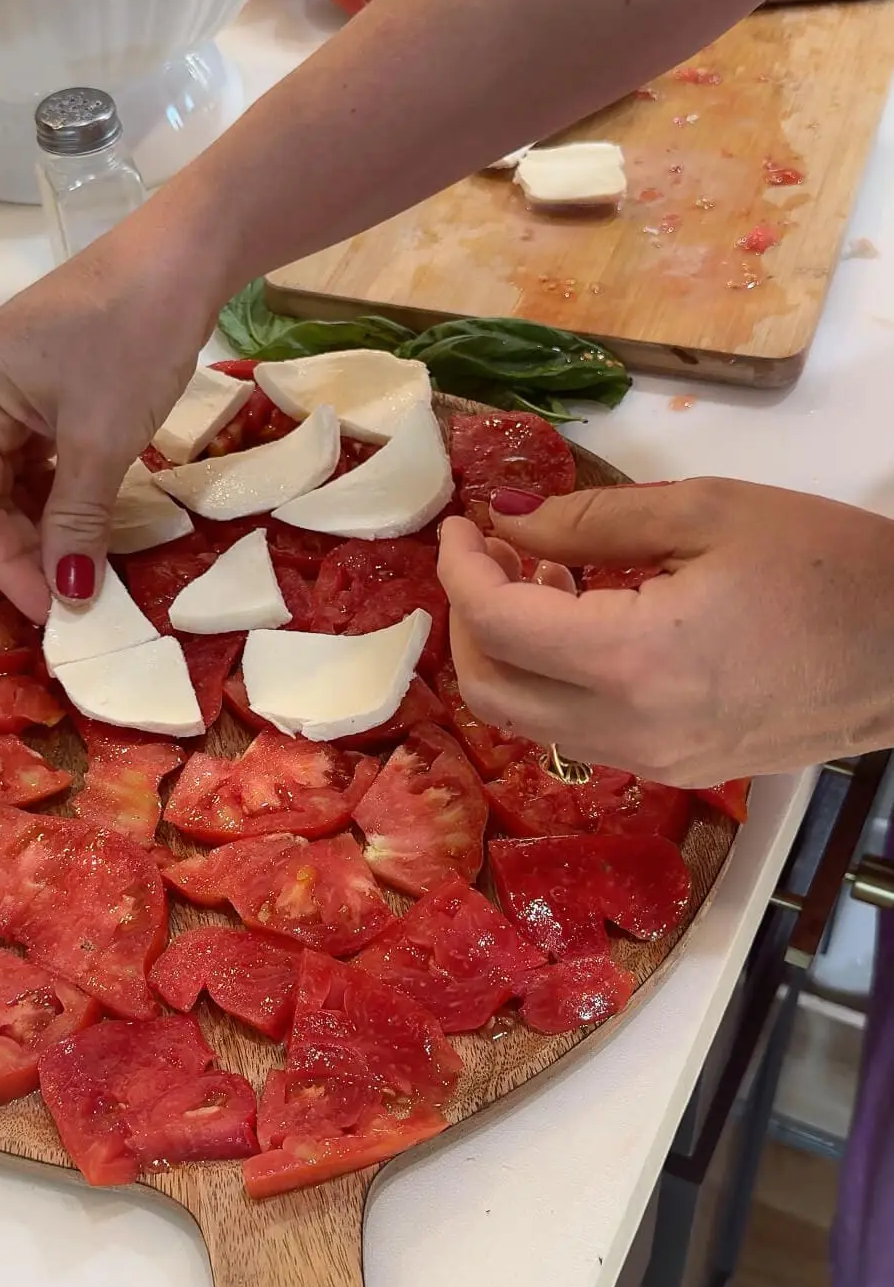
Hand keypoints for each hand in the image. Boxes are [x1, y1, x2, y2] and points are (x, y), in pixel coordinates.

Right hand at [0, 190, 227, 622]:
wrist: (183, 255)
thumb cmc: (132, 337)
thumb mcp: (101, 439)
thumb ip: (77, 521)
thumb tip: (69, 599)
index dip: (9, 565)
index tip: (52, 617)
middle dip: (25, 552)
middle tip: (69, 607)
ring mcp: (5, 385)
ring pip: (14, 480)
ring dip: (46, 529)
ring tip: (82, 580)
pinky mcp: (42, 384)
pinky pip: (39, 457)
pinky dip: (63, 496)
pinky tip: (89, 531)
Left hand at [437, 478, 893, 784]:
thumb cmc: (826, 566)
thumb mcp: (707, 513)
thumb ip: (589, 520)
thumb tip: (505, 519)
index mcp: (630, 660)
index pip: (496, 621)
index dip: (460, 566)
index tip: (462, 522)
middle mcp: (626, 730)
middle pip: (489, 689)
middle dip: (470, 617)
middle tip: (496, 553)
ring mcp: (650, 762)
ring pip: (528, 720)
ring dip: (510, 650)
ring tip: (548, 577)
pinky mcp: (674, 772)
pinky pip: (578, 732)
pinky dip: (555, 680)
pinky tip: (590, 623)